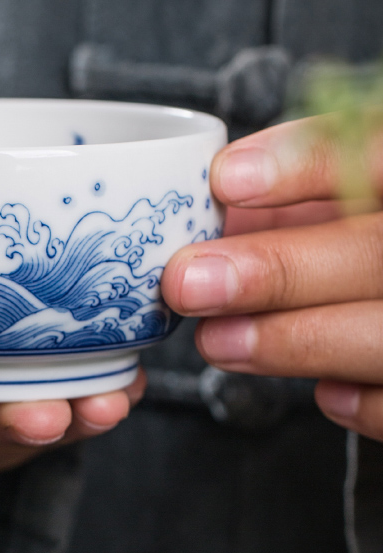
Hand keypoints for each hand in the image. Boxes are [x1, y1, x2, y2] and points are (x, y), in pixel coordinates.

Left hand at [161, 116, 382, 439]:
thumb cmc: (365, 230)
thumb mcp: (343, 192)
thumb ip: (295, 186)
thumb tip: (208, 201)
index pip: (375, 153)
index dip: (306, 165)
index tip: (226, 180)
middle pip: (374, 253)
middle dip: (275, 271)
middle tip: (188, 281)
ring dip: (292, 341)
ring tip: (216, 340)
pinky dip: (361, 399)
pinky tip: (321, 391)